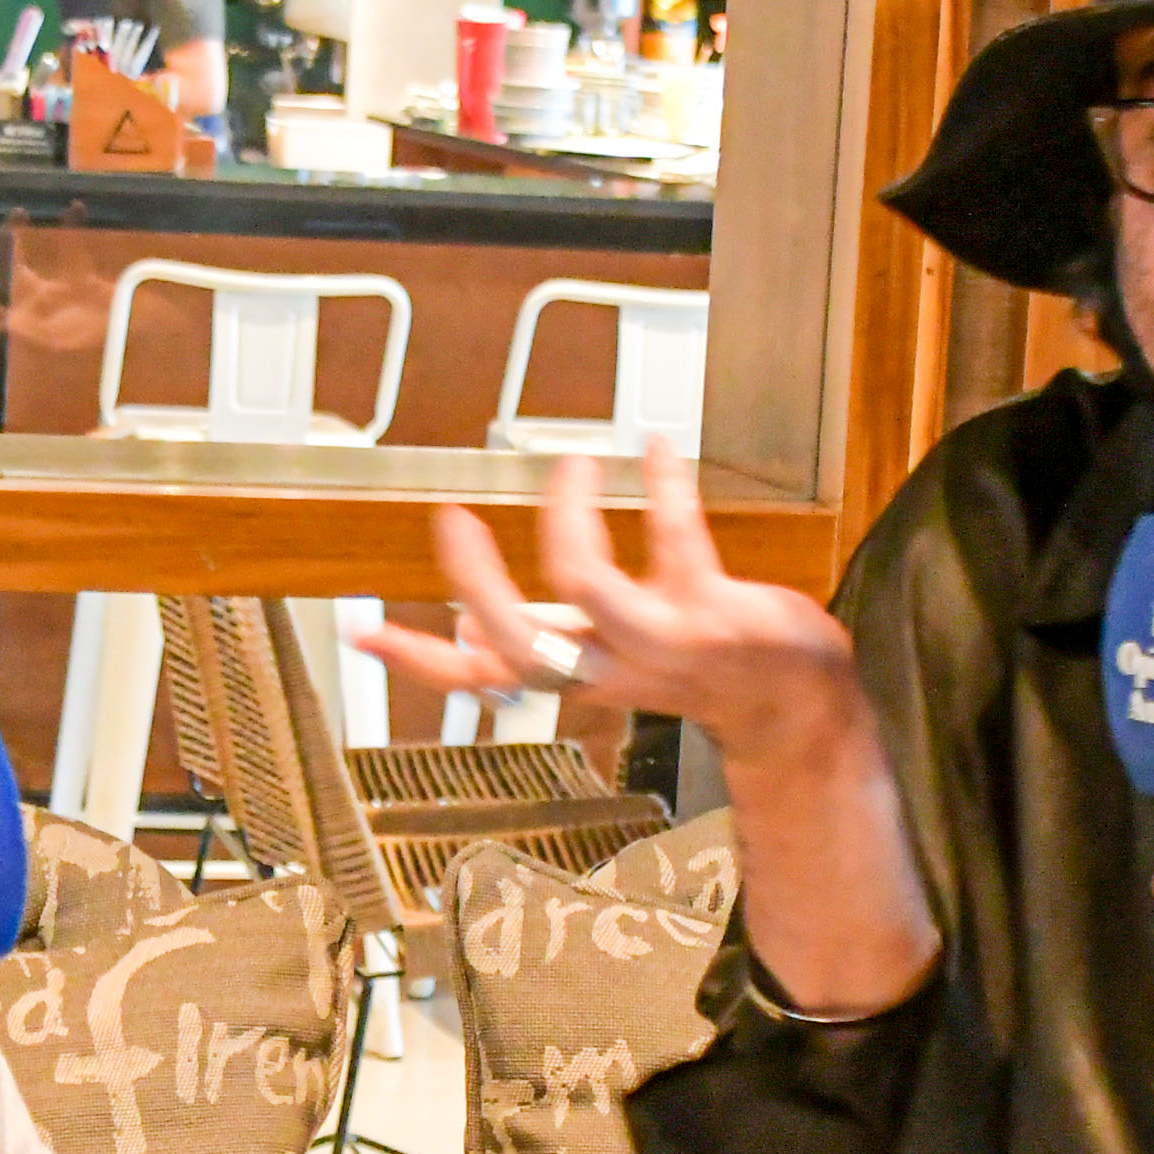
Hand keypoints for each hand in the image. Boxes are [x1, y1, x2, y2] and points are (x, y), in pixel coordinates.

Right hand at [357, 438, 938, 1016]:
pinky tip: (659, 450)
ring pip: (587, 587)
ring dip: (569, 519)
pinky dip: (665, 488)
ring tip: (569, 464)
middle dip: (476, 583)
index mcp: (573, 675)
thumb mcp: (609, 667)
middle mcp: (608, 666)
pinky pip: (678, 542)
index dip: (419, 659)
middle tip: (452, 521)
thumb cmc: (696, 671)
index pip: (481, 678)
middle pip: (520, 641)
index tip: (363, 630)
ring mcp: (660, 642)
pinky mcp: (712, 614)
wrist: (790, 703)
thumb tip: (471, 636)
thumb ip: (545, 648)